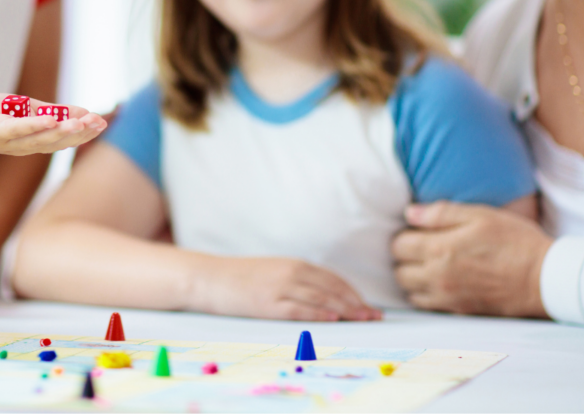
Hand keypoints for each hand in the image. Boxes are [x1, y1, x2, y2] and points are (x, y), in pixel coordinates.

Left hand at [0, 94, 106, 160]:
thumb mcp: (21, 109)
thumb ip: (47, 111)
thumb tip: (80, 111)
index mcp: (32, 139)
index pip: (62, 136)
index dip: (83, 131)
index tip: (103, 122)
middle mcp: (24, 144)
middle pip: (56, 141)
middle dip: (79, 133)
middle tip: (100, 123)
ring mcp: (9, 141)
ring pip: (40, 138)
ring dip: (62, 131)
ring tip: (81, 122)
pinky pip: (17, 130)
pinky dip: (34, 126)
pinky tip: (51, 120)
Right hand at [192, 256, 381, 320]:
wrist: (209, 277)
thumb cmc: (241, 278)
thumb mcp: (273, 272)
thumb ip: (297, 280)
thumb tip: (324, 296)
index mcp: (293, 264)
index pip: (332, 279)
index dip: (353, 293)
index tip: (368, 305)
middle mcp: (290, 273)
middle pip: (331, 289)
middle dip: (356, 303)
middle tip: (374, 316)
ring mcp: (279, 288)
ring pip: (320, 299)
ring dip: (344, 310)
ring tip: (362, 319)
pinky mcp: (268, 303)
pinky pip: (299, 309)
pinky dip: (318, 314)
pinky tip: (332, 319)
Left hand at [392, 201, 552, 317]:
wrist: (545, 279)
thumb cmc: (516, 242)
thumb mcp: (480, 215)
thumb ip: (441, 213)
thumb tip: (409, 213)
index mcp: (439, 250)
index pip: (398, 245)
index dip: (404, 236)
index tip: (417, 232)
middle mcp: (437, 276)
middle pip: (398, 270)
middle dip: (404, 257)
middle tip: (421, 248)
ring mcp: (447, 297)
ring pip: (408, 290)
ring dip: (412, 277)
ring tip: (428, 264)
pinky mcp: (458, 311)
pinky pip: (425, 305)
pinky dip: (424, 294)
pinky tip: (438, 282)